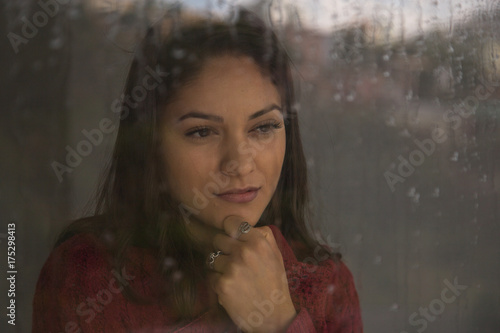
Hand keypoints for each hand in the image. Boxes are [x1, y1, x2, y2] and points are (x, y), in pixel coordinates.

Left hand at [208, 216, 296, 331]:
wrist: (274, 316)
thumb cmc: (274, 282)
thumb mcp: (276, 253)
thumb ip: (261, 234)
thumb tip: (241, 223)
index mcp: (258, 242)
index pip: (231, 222)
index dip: (230, 230)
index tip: (232, 237)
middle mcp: (244, 252)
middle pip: (218, 239)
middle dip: (223, 250)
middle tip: (234, 261)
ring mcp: (232, 269)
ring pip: (212, 258)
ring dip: (219, 267)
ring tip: (235, 277)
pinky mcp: (222, 285)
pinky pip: (210, 276)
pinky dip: (218, 282)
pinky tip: (232, 288)